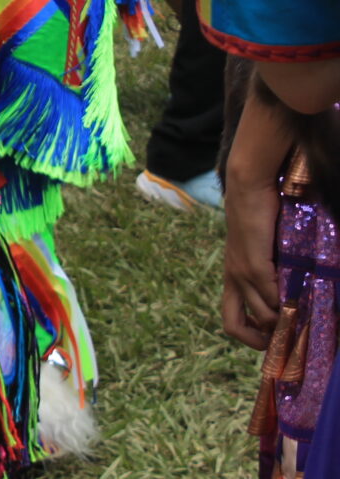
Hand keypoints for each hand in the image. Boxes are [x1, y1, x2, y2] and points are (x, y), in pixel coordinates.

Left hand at [221, 161, 281, 348]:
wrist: (249, 189)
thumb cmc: (260, 217)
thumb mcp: (262, 251)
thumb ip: (272, 272)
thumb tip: (291, 292)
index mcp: (231, 277)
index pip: (230, 320)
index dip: (248, 337)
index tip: (271, 340)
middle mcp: (233, 278)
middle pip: (234, 326)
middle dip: (260, 341)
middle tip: (283, 340)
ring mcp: (241, 272)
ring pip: (263, 314)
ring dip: (282, 322)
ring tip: (300, 317)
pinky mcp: (254, 263)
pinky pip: (271, 295)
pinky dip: (286, 304)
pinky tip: (299, 299)